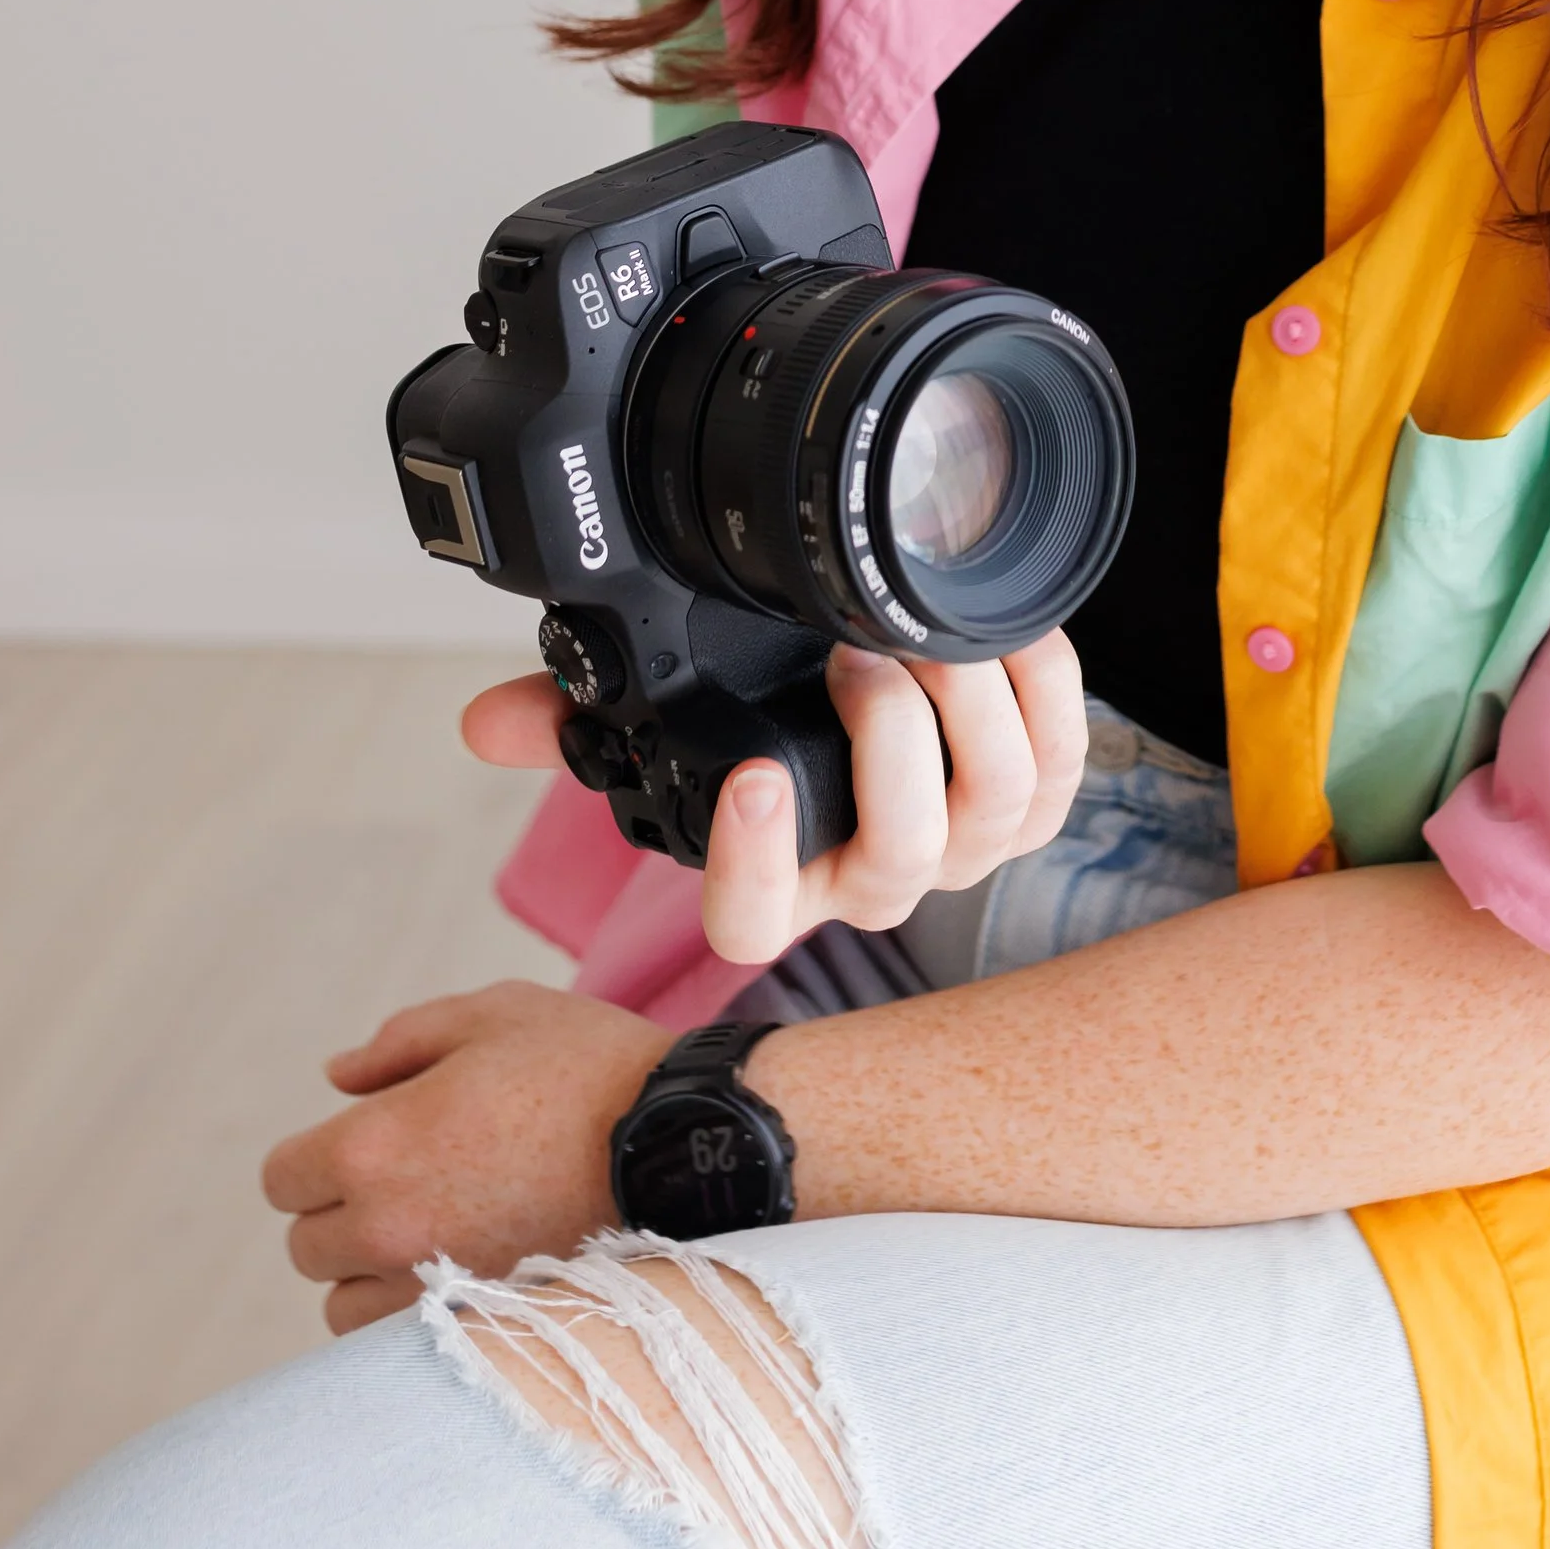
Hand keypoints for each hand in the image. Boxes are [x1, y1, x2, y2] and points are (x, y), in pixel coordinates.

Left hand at [261, 980, 666, 1332]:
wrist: (677, 1144)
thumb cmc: (584, 1066)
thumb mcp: (492, 1014)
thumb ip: (398, 1041)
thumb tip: (336, 1077)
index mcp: (374, 1144)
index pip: (283, 1178)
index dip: (314, 1154)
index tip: (361, 1141)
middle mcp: (386, 1226)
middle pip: (307, 1246)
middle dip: (341, 1210)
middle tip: (409, 1178)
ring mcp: (430, 1285)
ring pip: (343, 1305)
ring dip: (370, 1271)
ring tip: (434, 1229)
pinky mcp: (474, 1323)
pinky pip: (399, 1340)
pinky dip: (411, 1311)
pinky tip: (460, 1268)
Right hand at [463, 629, 1090, 965]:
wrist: (895, 720)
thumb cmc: (776, 732)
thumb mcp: (675, 722)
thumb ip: (579, 720)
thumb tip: (488, 719)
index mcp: (781, 878)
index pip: (753, 922)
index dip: (754, 864)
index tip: (752, 774)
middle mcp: (874, 876)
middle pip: (897, 856)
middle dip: (887, 747)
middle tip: (852, 654)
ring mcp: (965, 844)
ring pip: (992, 803)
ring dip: (963, 706)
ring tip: (916, 629)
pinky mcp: (1039, 798)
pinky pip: (1061, 753)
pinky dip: (1040, 682)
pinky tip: (998, 625)